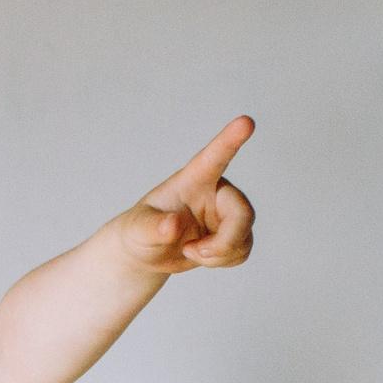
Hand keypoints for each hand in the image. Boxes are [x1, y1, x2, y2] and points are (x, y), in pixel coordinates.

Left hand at [112, 116, 256, 274]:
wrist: (146, 251)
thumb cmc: (139, 231)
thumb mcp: (137, 230)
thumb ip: (153, 227)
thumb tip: (173, 225)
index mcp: (192, 180)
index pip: (214, 157)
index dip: (230, 140)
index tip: (246, 121)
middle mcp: (215, 191)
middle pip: (242, 212)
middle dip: (226, 241)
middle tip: (197, 252)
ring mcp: (225, 213)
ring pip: (245, 235)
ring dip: (220, 254)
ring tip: (191, 251)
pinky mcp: (233, 233)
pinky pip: (244, 250)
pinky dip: (225, 261)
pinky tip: (203, 255)